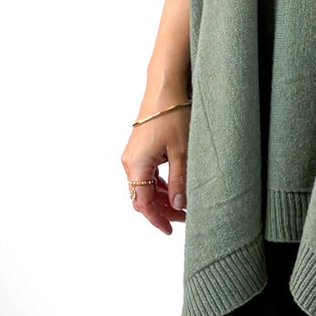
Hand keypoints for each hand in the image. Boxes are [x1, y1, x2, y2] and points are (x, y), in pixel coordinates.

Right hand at [122, 106, 190, 233]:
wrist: (166, 86)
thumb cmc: (173, 114)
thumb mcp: (182, 151)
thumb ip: (180, 180)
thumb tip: (180, 205)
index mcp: (136, 164)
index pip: (143, 203)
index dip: (157, 219)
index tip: (170, 229)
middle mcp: (130, 161)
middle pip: (143, 197)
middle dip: (162, 210)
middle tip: (185, 217)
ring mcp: (135, 154)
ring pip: (146, 186)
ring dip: (163, 197)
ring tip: (184, 203)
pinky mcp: (141, 148)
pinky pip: (148, 173)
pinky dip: (161, 184)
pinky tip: (177, 186)